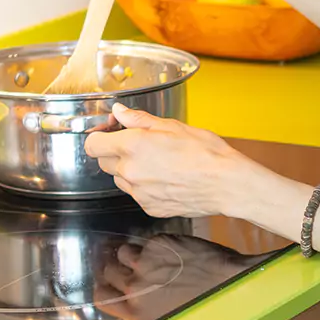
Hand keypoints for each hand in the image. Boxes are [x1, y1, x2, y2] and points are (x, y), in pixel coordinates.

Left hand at [84, 104, 263, 217]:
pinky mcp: (149, 207)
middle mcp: (130, 171)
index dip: (100, 135)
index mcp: (133, 146)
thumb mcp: (173, 126)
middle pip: (103, 162)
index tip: (111, 132)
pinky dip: (145, 186)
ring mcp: (139, 193)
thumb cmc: (207, 154)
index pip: (92, 144)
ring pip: (120, 179)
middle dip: (115, 151)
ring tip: (157, 163)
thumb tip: (120, 112)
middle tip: (139, 145)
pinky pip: (137, 194)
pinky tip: (166, 178)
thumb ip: (139, 119)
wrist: (227, 184)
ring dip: (130, 170)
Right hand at [96, 233, 262, 319]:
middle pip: (108, 271)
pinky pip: (146, 240)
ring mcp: (145, 262)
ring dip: (132, 254)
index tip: (110, 284)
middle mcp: (135, 287)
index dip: (105, 288)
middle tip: (131, 268)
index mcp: (136, 311)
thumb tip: (134, 305)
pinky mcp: (159, 243)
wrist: (230, 284)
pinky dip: (155, 244)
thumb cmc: (204, 307)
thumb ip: (145, 311)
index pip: (101, 297)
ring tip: (150, 257)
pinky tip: (171, 250)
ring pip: (123, 252)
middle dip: (117, 269)